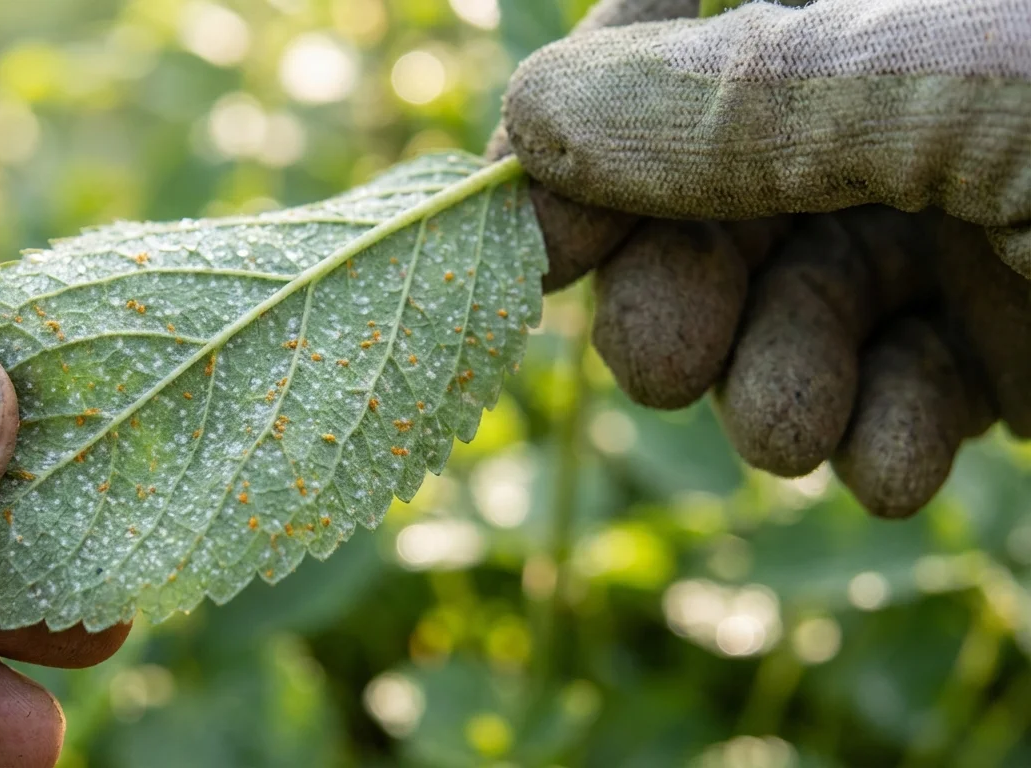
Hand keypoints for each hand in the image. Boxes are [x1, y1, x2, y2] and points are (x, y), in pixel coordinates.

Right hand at [494, 0, 1030, 515]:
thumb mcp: (968, 90)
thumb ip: (755, 98)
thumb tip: (538, 114)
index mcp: (886, 9)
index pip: (678, 35)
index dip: (585, 124)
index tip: (534, 231)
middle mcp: (900, 111)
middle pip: (706, 199)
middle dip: (672, 295)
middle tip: (666, 361)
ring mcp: (950, 228)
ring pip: (783, 310)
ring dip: (768, 389)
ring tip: (794, 432)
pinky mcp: (997, 343)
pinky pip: (890, 394)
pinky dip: (872, 443)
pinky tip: (896, 465)